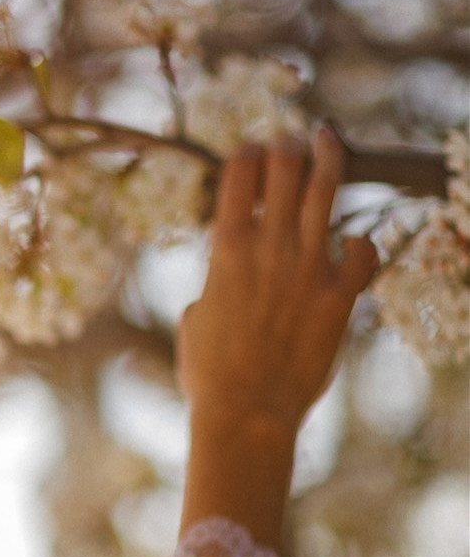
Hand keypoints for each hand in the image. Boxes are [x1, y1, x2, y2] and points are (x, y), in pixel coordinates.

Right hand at [177, 128, 377, 437]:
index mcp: (226, 251)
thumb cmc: (208, 374)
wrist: (246, 415)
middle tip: (292, 141)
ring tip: (326, 142)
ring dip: (327, 158)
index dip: (246, 153)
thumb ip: (212, 286)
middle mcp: (270, 249)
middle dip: (288, 146)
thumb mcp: (193, 319)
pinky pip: (363, 249)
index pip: (239, 173)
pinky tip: (349, 248)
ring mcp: (309, 268)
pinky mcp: (340, 296)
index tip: (251, 151)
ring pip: (327, 188)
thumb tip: (222, 282)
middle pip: (286, 165)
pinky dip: (358, 244)